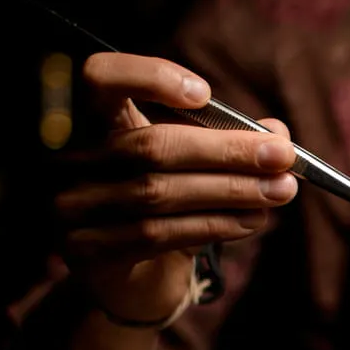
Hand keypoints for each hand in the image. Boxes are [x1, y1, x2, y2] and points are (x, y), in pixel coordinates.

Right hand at [53, 52, 298, 321]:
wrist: (124, 273)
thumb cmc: (161, 197)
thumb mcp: (187, 161)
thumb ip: (227, 138)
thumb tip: (277, 133)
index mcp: (88, 118)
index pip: (97, 77)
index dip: (148, 77)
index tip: (205, 94)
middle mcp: (67, 158)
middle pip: (151, 146)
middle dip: (226, 151)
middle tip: (282, 156)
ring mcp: (70, 206)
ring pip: (159, 193)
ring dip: (231, 192)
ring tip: (280, 191)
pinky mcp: (87, 251)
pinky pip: (159, 234)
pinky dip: (213, 224)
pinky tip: (252, 220)